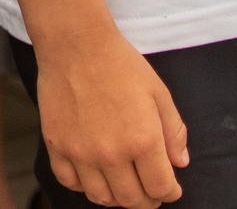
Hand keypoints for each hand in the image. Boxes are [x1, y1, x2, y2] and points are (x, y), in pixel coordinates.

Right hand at [35, 27, 189, 206]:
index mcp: (142, 140)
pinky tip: (93, 174)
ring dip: (117, 197)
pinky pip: (70, 182)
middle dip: (147, 201)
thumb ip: (174, 131)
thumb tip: (179, 163)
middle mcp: (111, 152)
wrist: (76, 43)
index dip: (170, 193)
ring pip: (101, 198)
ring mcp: (80, 151)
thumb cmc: (120, 64)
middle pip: (132, 200)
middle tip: (149, 191)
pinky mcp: (56, 145)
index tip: (171, 188)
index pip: (161, 188)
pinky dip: (83, 186)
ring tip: (123, 184)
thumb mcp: (159, 92)